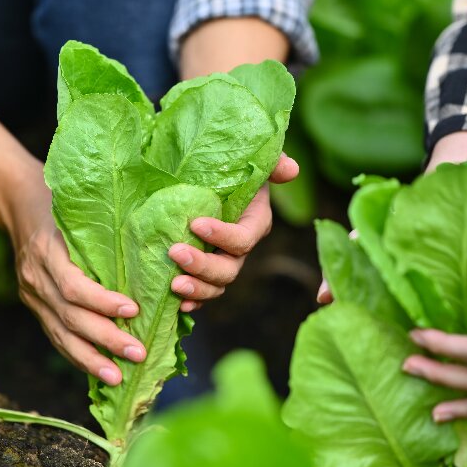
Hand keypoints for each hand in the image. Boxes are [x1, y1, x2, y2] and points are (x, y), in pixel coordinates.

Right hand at [15, 216, 146, 385]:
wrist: (17, 203)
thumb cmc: (60, 203)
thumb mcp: (79, 210)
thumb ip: (106, 233)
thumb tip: (156, 250)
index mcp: (46, 252)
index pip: (73, 286)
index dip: (102, 302)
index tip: (133, 310)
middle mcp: (34, 278)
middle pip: (70, 317)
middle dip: (105, 339)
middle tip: (138, 352)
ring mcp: (31, 296)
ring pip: (60, 335)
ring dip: (91, 360)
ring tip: (118, 378)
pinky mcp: (35, 307)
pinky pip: (56, 337)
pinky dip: (79, 356)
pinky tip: (100, 371)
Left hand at [168, 153, 299, 311]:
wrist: (209, 179)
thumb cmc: (232, 168)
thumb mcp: (252, 162)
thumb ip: (272, 163)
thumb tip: (291, 169)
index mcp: (254, 223)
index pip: (243, 239)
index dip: (223, 236)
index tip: (195, 223)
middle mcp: (239, 248)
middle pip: (229, 269)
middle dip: (203, 266)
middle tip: (175, 253)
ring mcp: (222, 262)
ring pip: (216, 286)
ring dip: (197, 289)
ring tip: (175, 284)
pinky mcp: (203, 271)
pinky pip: (202, 294)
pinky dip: (193, 301)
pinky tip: (178, 303)